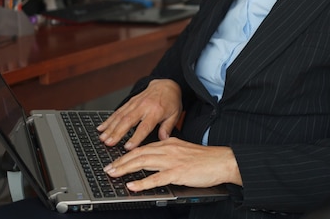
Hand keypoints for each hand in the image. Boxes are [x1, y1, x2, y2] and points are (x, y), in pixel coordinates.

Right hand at [97, 79, 182, 149]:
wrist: (166, 85)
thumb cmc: (171, 101)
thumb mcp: (175, 115)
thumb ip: (167, 128)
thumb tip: (162, 139)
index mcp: (156, 111)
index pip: (144, 126)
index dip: (135, 137)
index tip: (128, 147)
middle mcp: (144, 106)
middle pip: (128, 121)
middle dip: (117, 133)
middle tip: (109, 143)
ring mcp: (135, 103)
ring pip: (120, 116)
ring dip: (110, 127)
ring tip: (103, 138)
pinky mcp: (130, 101)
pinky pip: (118, 111)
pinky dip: (109, 120)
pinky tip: (102, 127)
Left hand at [103, 137, 241, 190]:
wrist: (222, 161)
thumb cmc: (204, 159)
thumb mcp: (182, 151)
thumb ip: (168, 152)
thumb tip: (153, 159)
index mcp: (168, 143)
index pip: (142, 148)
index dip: (127, 155)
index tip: (115, 161)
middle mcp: (168, 149)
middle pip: (139, 154)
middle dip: (121, 161)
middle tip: (108, 168)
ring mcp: (172, 161)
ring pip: (143, 162)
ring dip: (126, 169)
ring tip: (113, 174)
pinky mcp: (178, 173)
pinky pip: (156, 178)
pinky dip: (142, 182)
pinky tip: (132, 185)